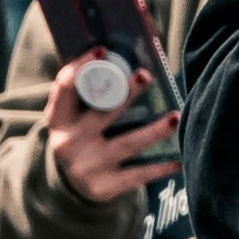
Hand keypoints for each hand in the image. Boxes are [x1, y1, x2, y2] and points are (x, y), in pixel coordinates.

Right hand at [41, 56, 178, 204]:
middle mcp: (69, 142)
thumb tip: (121, 55)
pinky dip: (161, 167)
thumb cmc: (80, 136)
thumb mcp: (72, 117)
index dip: (81, 67)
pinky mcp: (104, 186)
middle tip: (146, 75)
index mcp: (59, 119)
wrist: (70, 187)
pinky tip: (179, 160)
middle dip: (125, 93)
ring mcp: (87, 166)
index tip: (102, 50)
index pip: (65, 87)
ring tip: (175, 116)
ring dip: (154, 130)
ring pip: (127, 143)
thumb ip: (87, 93)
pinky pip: (138, 174)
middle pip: (101, 114)